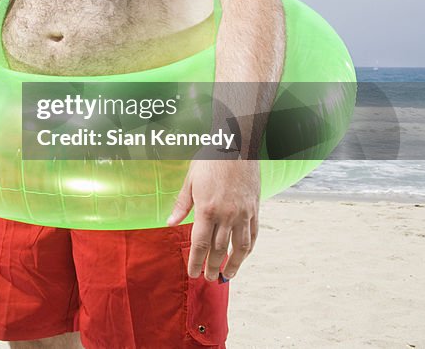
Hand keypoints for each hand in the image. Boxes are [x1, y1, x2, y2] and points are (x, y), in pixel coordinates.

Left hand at [167, 159, 260, 280]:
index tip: (192, 273)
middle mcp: (227, 215)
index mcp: (207, 208)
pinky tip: (243, 256)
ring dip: (233, 264)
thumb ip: (182, 204)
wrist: (237, 146)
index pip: (200, 243)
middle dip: (213, 266)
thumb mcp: (190, 179)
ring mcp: (243, 213)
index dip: (196, 261)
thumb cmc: (210, 160)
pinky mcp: (255, 209)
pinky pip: (253, 234)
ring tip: (227, 275)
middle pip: (219, 249)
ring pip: (239, 246)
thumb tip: (170, 223)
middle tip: (209, 278)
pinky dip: (248, 249)